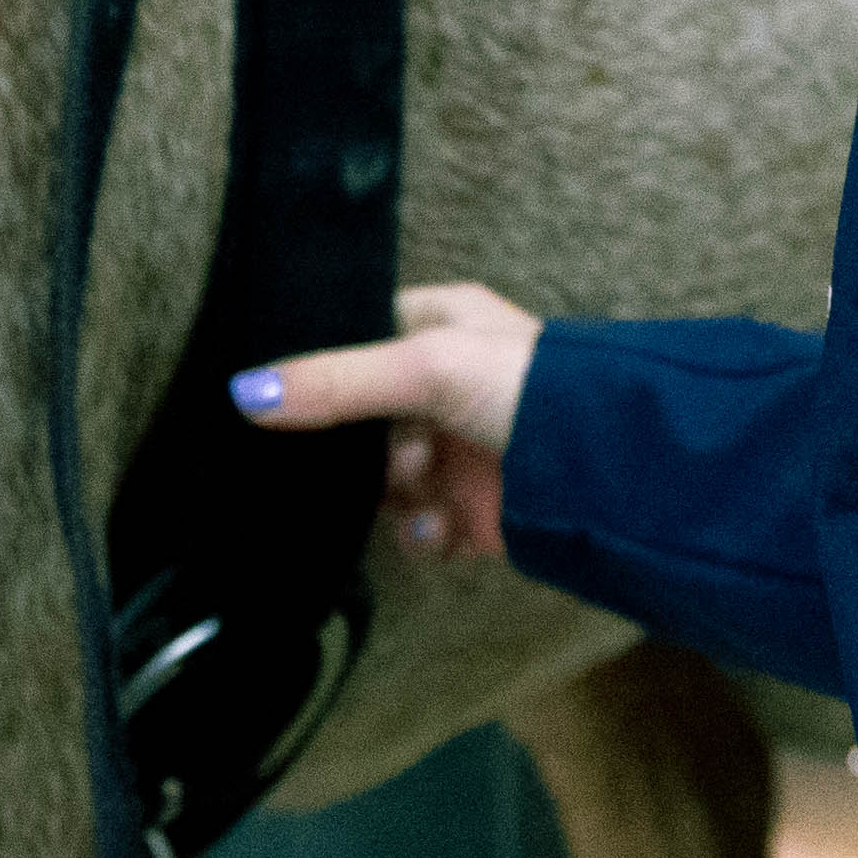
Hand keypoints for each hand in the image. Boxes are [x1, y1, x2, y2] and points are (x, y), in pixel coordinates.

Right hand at [230, 283, 539, 561]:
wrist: (612, 470)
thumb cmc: (532, 388)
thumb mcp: (426, 365)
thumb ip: (336, 382)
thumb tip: (244, 394)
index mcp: (440, 325)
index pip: (356, 340)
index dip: (323, 369)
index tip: (283, 396)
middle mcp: (447, 386)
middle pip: (361, 422)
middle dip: (353, 449)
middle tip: (355, 454)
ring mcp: (458, 450)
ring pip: (383, 481)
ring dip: (393, 493)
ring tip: (418, 486)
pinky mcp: (472, 510)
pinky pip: (418, 529)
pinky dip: (423, 533)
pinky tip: (441, 524)